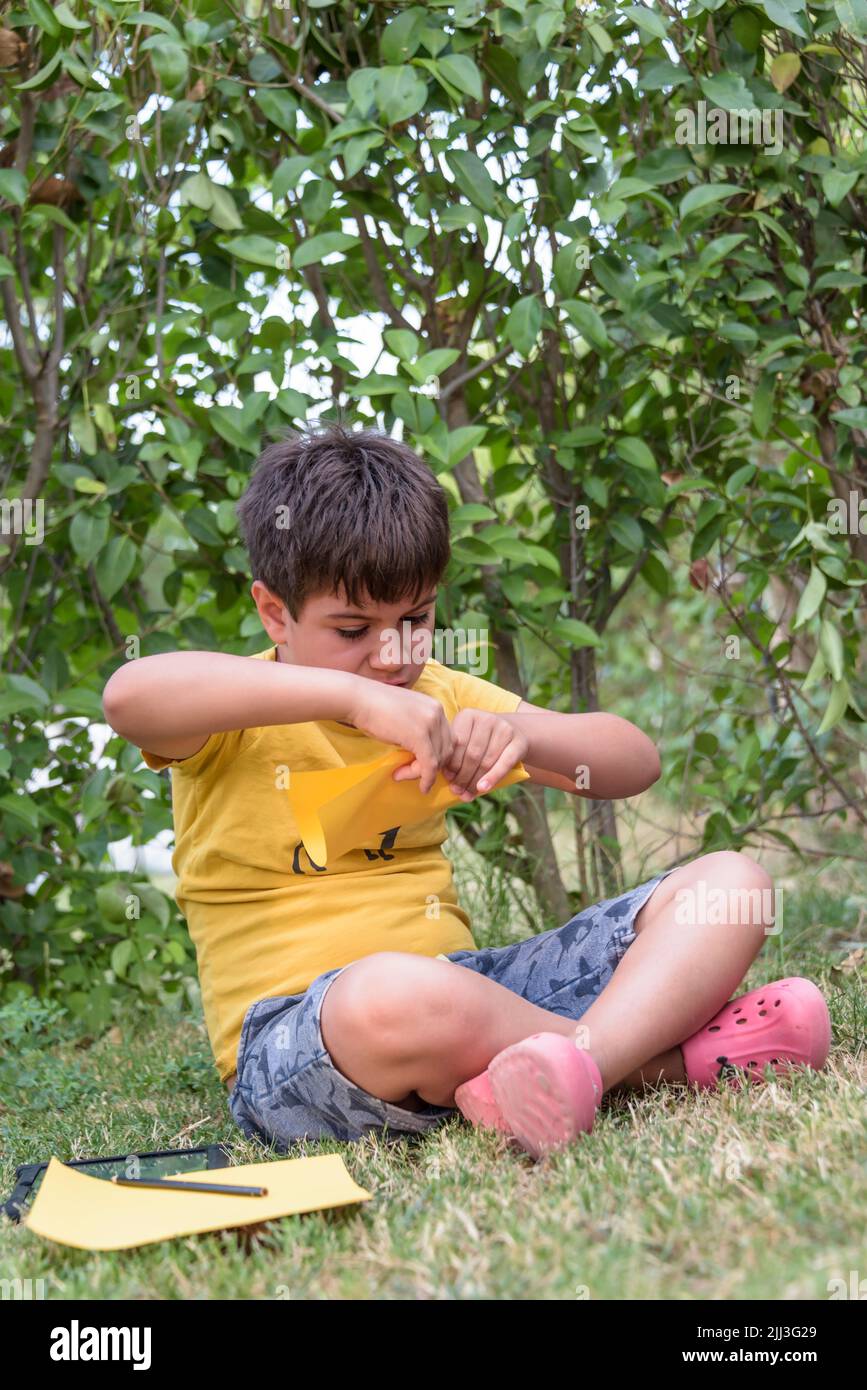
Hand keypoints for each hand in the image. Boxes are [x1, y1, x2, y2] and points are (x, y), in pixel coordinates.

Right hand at [347, 680, 454, 794]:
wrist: (358, 699)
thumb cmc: (375, 709)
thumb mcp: (405, 718)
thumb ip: (419, 731)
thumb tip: (426, 759)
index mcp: (435, 707)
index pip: (447, 739)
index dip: (435, 757)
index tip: (416, 765)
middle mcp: (438, 713)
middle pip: (446, 750)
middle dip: (429, 767)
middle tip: (404, 771)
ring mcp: (430, 723)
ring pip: (437, 760)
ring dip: (421, 772)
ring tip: (400, 774)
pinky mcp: (420, 736)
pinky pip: (429, 765)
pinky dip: (427, 779)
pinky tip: (422, 788)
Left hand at [441, 709, 528, 801]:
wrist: (512, 732)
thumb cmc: (481, 741)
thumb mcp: (467, 739)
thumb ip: (455, 753)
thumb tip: (447, 777)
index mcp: (468, 715)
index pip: (457, 742)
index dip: (451, 762)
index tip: (447, 778)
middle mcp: (487, 718)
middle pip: (472, 754)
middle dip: (462, 776)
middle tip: (456, 791)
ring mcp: (505, 729)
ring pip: (486, 761)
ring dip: (475, 781)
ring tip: (467, 795)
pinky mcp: (519, 742)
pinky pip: (504, 764)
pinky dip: (492, 778)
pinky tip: (482, 788)